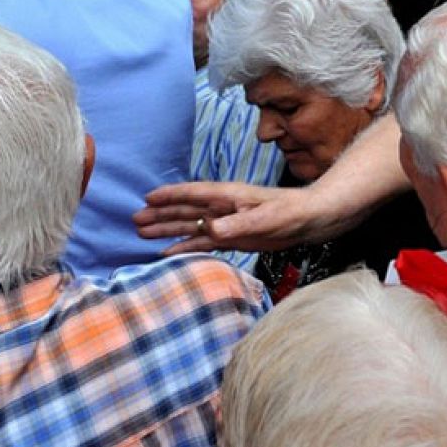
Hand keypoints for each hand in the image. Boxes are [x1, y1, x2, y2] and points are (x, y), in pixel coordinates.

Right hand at [135, 181, 330, 254]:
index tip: (147, 197)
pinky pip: (203, 242)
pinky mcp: (233, 238)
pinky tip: (168, 252)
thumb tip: (210, 227)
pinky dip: (185, 247)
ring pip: (190, 226)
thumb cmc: (291, 213)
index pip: (193, 194)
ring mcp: (226, 223)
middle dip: (161, 213)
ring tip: (142, 232)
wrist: (311, 221)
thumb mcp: (265, 218)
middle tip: (135, 219)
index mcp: (228, 196)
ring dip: (168, 229)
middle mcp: (222, 208)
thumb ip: (238, 223)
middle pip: (185, 210)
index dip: (171, 196)